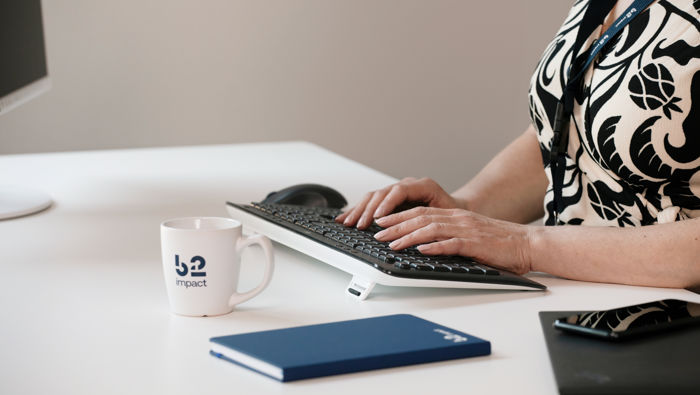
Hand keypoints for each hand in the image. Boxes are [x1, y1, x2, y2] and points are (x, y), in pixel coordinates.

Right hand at [335, 177, 461, 228]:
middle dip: (368, 210)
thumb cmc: (452, 214)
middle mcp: (408, 185)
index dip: (386, 204)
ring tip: (348, 222)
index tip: (377, 218)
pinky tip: (346, 217)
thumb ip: (433, 220)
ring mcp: (398, 191)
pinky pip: (371, 202)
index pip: (400, 191)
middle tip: (359, 225)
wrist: (455, 208)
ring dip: (359, 210)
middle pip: (382, 193)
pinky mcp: (390, 199)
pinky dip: (359, 210)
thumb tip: (418, 232)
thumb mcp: (447, 217)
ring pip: (374, 196)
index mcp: (423, 185)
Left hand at [373, 207, 533, 274]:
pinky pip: (452, 244)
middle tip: (377, 233)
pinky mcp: (476, 244)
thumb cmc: (502, 244)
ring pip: (431, 229)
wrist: (528, 244)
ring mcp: (467, 230)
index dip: (399, 216)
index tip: (382, 222)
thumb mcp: (472, 236)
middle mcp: (459, 220)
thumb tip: (427, 246)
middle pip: (420, 218)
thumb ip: (451, 237)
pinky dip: (435, 246)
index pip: (421, 213)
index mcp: (457, 216)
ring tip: (391, 243)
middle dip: (396, 225)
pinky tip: (421, 250)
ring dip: (408, 236)